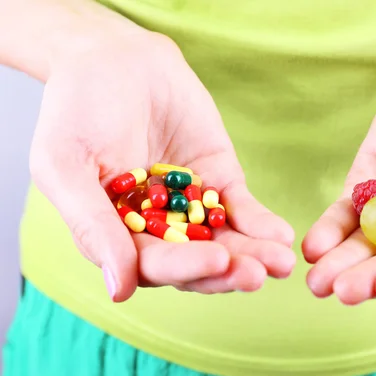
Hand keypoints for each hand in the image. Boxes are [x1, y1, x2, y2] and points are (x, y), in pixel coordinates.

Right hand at [30, 32, 294, 301]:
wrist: (115, 56)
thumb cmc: (77, 108)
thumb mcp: (67, 165)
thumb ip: (92, 225)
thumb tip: (120, 291)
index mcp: (116, 235)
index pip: (154, 264)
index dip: (186, 267)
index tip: (216, 260)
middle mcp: (156, 229)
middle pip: (196, 262)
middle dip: (227, 270)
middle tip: (257, 274)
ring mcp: (190, 207)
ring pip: (224, 240)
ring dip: (253, 254)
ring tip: (281, 263)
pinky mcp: (218, 181)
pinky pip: (241, 208)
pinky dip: (261, 223)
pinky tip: (281, 234)